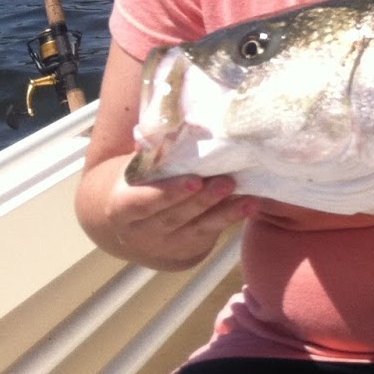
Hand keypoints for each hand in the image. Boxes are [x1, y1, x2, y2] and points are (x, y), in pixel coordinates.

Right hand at [101, 169, 252, 270]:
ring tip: (246, 196)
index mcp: (123, 208)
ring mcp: (167, 243)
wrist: (133, 229)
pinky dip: (231, 218)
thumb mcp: (136, 172)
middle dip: (202, 200)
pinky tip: (250, 204)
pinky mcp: (189, 248)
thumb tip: (173, 124)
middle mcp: (143, 231)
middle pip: (174, 217)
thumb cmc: (138, 187)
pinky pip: (211, 233)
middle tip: (225, 181)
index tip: (194, 180)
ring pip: (196, 228)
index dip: (168, 193)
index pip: (142, 203)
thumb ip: (152, 154)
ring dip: (223, 212)